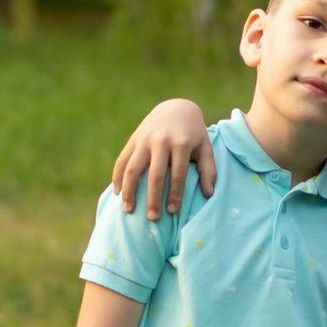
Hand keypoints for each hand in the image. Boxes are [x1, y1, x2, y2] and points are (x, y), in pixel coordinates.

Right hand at [112, 98, 215, 218]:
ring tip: (127, 210)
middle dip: (152, 198)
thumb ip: (209, 170)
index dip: (175, 194)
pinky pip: (122, 160)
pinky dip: (117, 177)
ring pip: (132, 168)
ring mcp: (144, 139)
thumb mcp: (205, 147)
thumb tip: (208, 194)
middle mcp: (161, 141)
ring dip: (129, 191)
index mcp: (181, 143)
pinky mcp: (133, 139)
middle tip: (152, 218)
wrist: (176, 108)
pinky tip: (118, 192)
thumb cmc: (193, 134)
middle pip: (154, 175)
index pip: (177, 174)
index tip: (171, 211)